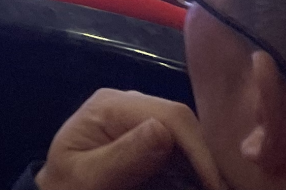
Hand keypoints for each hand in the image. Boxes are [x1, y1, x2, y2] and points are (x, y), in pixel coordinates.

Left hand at [35, 90, 222, 189]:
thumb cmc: (68, 186)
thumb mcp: (88, 178)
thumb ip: (122, 157)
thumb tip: (162, 130)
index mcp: (110, 105)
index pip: (169, 116)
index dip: (200, 151)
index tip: (217, 188)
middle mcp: (129, 103)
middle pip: (184, 122)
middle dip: (207, 158)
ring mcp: (140, 119)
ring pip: (188, 134)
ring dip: (205, 164)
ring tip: (217, 188)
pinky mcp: (148, 137)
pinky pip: (181, 147)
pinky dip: (195, 168)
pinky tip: (202, 184)